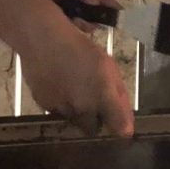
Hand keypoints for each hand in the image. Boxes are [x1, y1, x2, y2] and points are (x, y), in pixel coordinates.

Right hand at [20, 18, 134, 137]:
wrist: (42, 39)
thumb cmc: (79, 46)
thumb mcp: (108, 65)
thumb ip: (120, 94)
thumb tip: (127, 120)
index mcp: (104, 97)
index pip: (121, 130)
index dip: (122, 129)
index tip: (119, 123)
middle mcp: (84, 109)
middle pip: (93, 129)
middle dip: (94, 119)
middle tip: (91, 100)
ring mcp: (63, 109)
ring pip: (74, 121)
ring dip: (76, 112)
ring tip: (72, 89)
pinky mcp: (45, 106)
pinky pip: (57, 112)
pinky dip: (59, 104)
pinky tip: (57, 86)